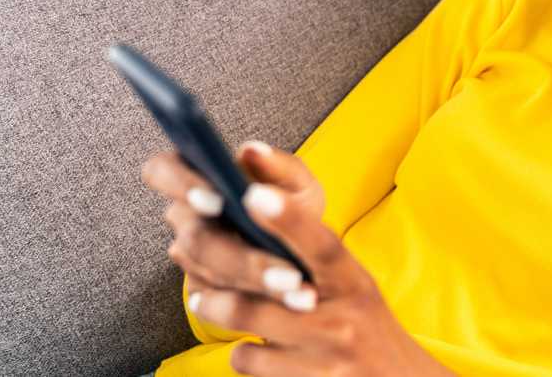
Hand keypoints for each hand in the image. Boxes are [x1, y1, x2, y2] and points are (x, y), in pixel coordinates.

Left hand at [141, 141, 456, 375]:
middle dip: (222, 273)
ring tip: (205, 299)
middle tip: (184, 252)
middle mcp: (341, 319)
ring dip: (219, 311)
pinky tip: (250, 346)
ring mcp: (324, 359)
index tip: (254, 192)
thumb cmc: (366, 325)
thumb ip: (316, 257)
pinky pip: (251, 364)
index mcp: (354, 282)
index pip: (323, 245)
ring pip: (248, 331)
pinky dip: (243, 353)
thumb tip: (261, 210)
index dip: (290, 219)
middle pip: (269, 292)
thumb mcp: (354, 285)